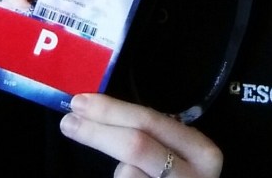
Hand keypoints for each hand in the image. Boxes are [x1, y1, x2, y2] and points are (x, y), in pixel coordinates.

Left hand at [60, 92, 222, 176]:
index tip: (80, 102)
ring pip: (127, 173)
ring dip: (120, 171)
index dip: (111, 110)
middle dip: (97, 130)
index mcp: (203, 151)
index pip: (151, 121)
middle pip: (136, 146)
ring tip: (132, 174)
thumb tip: (96, 108)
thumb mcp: (177, 152)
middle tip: (68, 121)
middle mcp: (194, 176)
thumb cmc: (177, 175)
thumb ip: (154, 134)